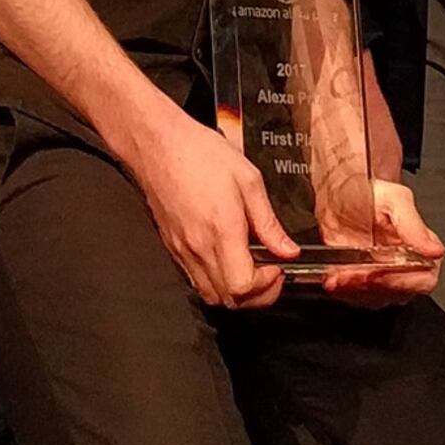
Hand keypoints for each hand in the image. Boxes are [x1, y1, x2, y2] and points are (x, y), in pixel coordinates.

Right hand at [120, 105, 297, 308]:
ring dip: (235, 293)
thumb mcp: (248, 179)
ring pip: (211, 296)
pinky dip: (216, 282)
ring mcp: (182, 251)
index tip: (278, 267)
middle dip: (256, 296)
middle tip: (271, 273)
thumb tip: (288, 250)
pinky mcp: (172, 248)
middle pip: (229, 300)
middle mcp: (199, 248)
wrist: (156, 144)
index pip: (243, 286)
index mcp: (221, 230)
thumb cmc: (199, 153)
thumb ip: (269, 222)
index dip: (266, 287)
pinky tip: (228, 260)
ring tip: (251, 270)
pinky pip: (196, 281)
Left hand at [320, 180, 444, 306]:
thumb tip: (435, 250)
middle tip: (352, 273)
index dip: (402, 281)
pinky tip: (334, 278)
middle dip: (372, 285)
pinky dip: (343, 291)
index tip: (380, 273)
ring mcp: (383, 276)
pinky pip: (356, 298)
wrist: (335, 195)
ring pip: (376, 298)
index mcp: (420, 247)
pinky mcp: (361, 283)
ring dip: (355, 290)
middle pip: (398, 292)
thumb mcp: (394, 199)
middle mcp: (405, 266)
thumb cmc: (366, 193)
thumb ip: (414, 226)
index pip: (424, 279)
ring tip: (339, 275)